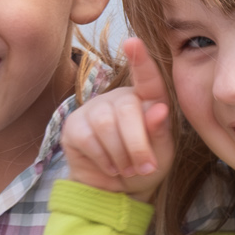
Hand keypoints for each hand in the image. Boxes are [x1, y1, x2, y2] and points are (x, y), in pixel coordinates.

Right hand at [59, 38, 176, 198]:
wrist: (115, 192)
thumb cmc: (143, 168)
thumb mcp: (161, 155)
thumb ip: (160, 133)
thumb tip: (160, 110)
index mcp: (144, 100)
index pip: (146, 78)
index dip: (141, 60)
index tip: (133, 42)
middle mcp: (117, 98)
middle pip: (126, 110)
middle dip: (138, 144)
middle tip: (144, 168)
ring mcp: (92, 110)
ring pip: (106, 125)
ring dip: (121, 154)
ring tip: (127, 169)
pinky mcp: (73, 126)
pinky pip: (88, 138)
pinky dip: (104, 158)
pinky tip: (110, 166)